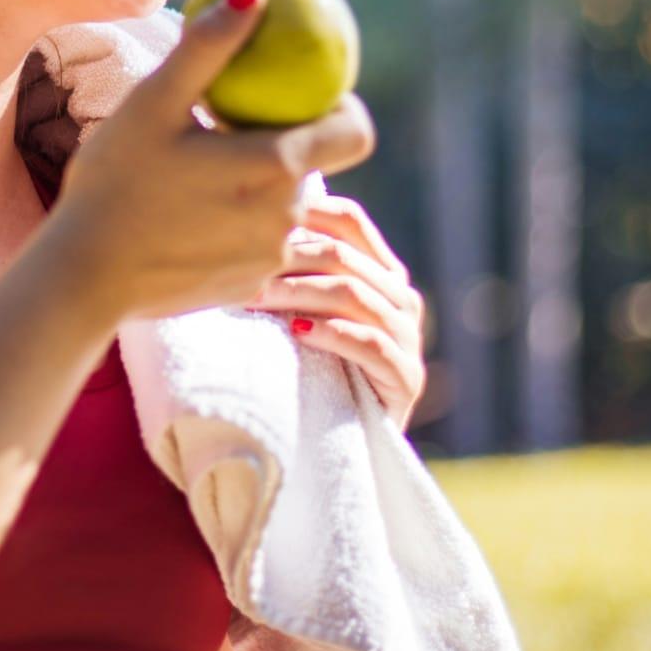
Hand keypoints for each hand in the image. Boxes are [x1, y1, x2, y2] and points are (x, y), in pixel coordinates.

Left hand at [246, 194, 426, 431]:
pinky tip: (299, 332)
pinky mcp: (407, 378)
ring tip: (258, 298)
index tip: (261, 215)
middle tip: (242, 268)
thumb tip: (249, 224)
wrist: (347, 439)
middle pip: (345, 258)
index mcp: (382, 272)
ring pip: (355, 296)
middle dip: (289, 259)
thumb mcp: (309, 312)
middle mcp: (401, 298)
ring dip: (300, 293)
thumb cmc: (319, 365)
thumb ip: (298, 272)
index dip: (310, 211)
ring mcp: (408, 338)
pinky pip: (371, 344)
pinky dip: (333, 333)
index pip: (351, 223)